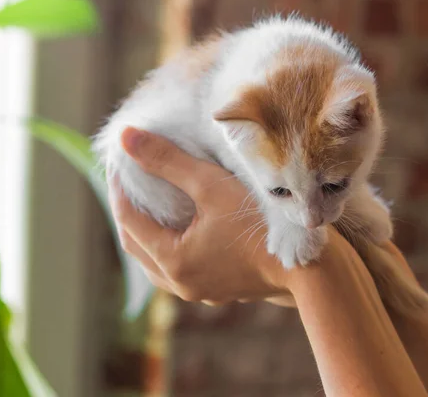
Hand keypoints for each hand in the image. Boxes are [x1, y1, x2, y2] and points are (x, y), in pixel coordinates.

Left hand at [109, 127, 290, 303]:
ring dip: (147, 233)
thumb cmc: (260, 223)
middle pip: (136, 245)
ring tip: (149, 204)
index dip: (119, 188)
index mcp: (172, 261)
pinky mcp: (217, 289)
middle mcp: (180, 283)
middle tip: (128, 181)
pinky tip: (180, 228)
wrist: (308, 267)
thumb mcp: (212, 185)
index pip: (128, 220)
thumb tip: (126, 137)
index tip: (118, 163)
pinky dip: (169, 245)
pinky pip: (178, 268)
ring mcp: (199, 290)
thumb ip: (168, 161)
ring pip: (155, 261)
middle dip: (128, 212)